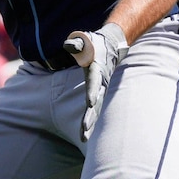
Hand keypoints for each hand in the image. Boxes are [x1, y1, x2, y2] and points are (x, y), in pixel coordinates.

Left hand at [64, 23, 127, 140]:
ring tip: (83, 138)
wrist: (111, 46)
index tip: (90, 102)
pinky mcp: (99, 94)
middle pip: (96, 101)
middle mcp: (100, 82)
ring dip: (90, 123)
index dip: (92, 91)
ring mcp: (101, 89)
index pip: (94, 82)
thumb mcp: (85, 40)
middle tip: (85, 128)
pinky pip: (95, 110)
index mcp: (97, 69)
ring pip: (96, 109)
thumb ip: (76, 44)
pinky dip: (90, 122)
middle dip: (91, 115)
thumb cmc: (94, 44)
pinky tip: (85, 135)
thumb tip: (67, 45)